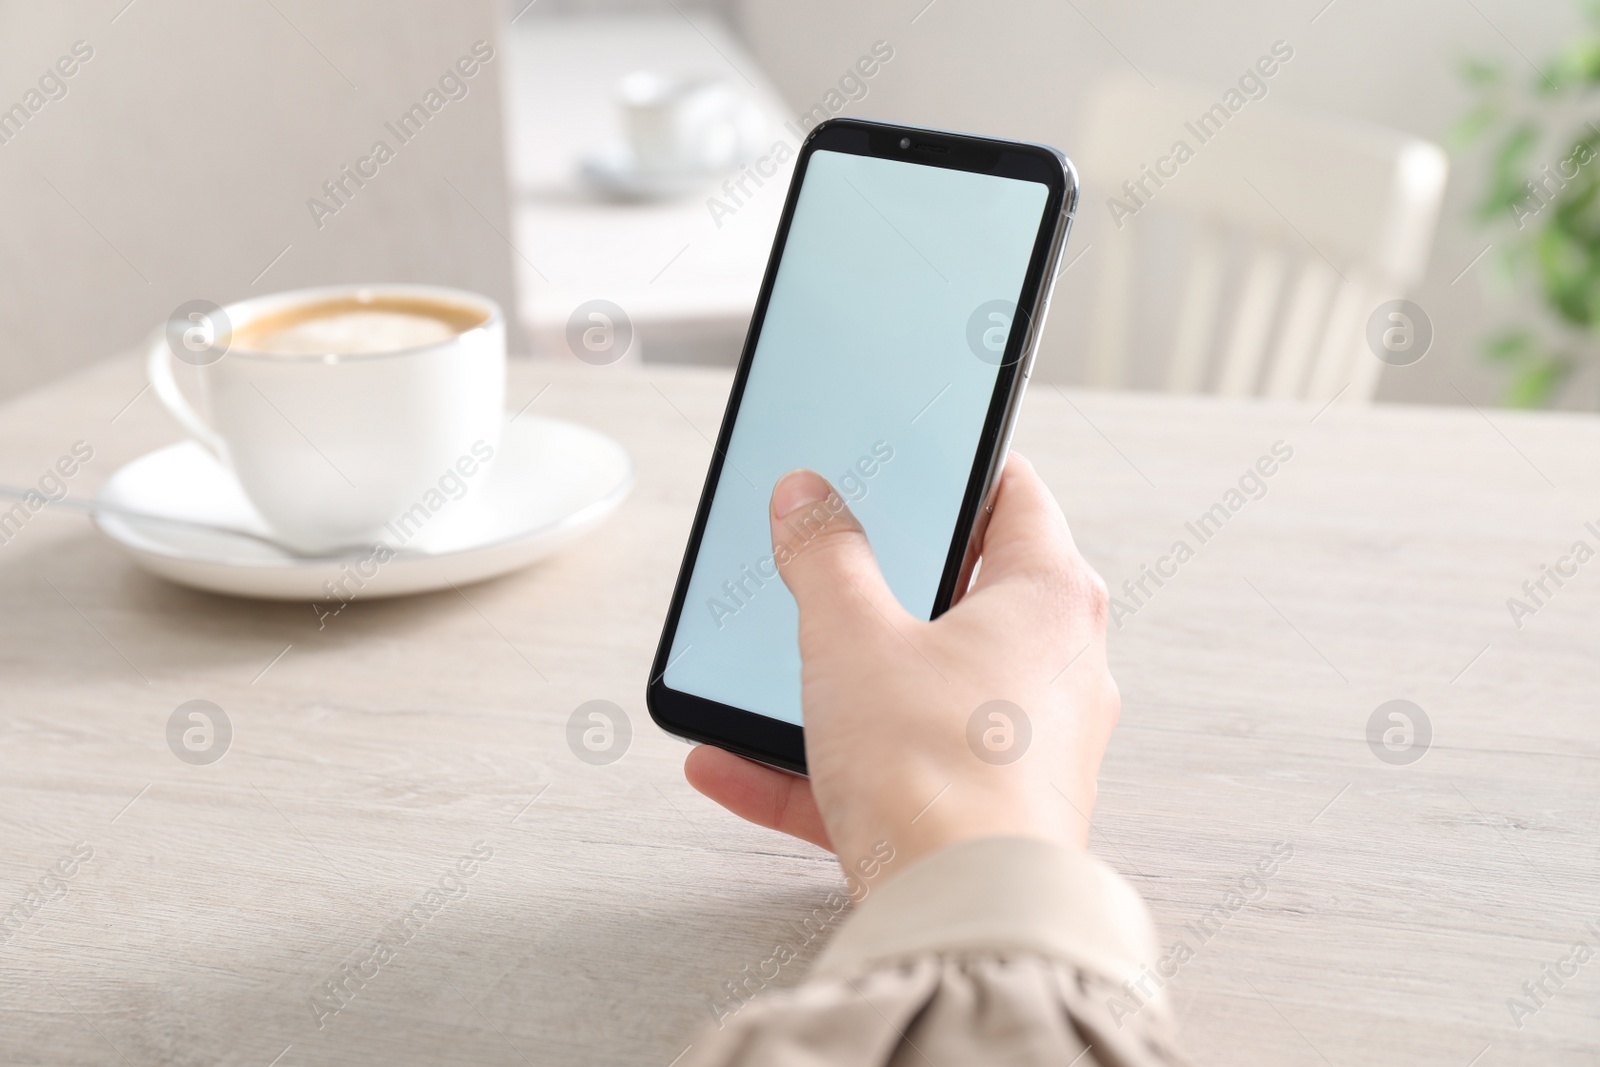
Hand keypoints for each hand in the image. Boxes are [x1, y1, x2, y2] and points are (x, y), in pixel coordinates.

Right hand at [683, 453, 1119, 875]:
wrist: (960, 917)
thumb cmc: (939, 774)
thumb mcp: (853, 640)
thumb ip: (823, 558)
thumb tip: (808, 499)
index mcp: (1048, 599)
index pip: (1014, 493)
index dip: (954, 467)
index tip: (907, 460)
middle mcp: (1057, 668)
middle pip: (962, 595)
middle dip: (882, 583)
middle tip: (827, 560)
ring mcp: (1026, 746)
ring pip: (919, 690)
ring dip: (837, 682)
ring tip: (766, 670)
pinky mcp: (987, 811)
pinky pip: (895, 769)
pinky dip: (823, 764)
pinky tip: (735, 762)